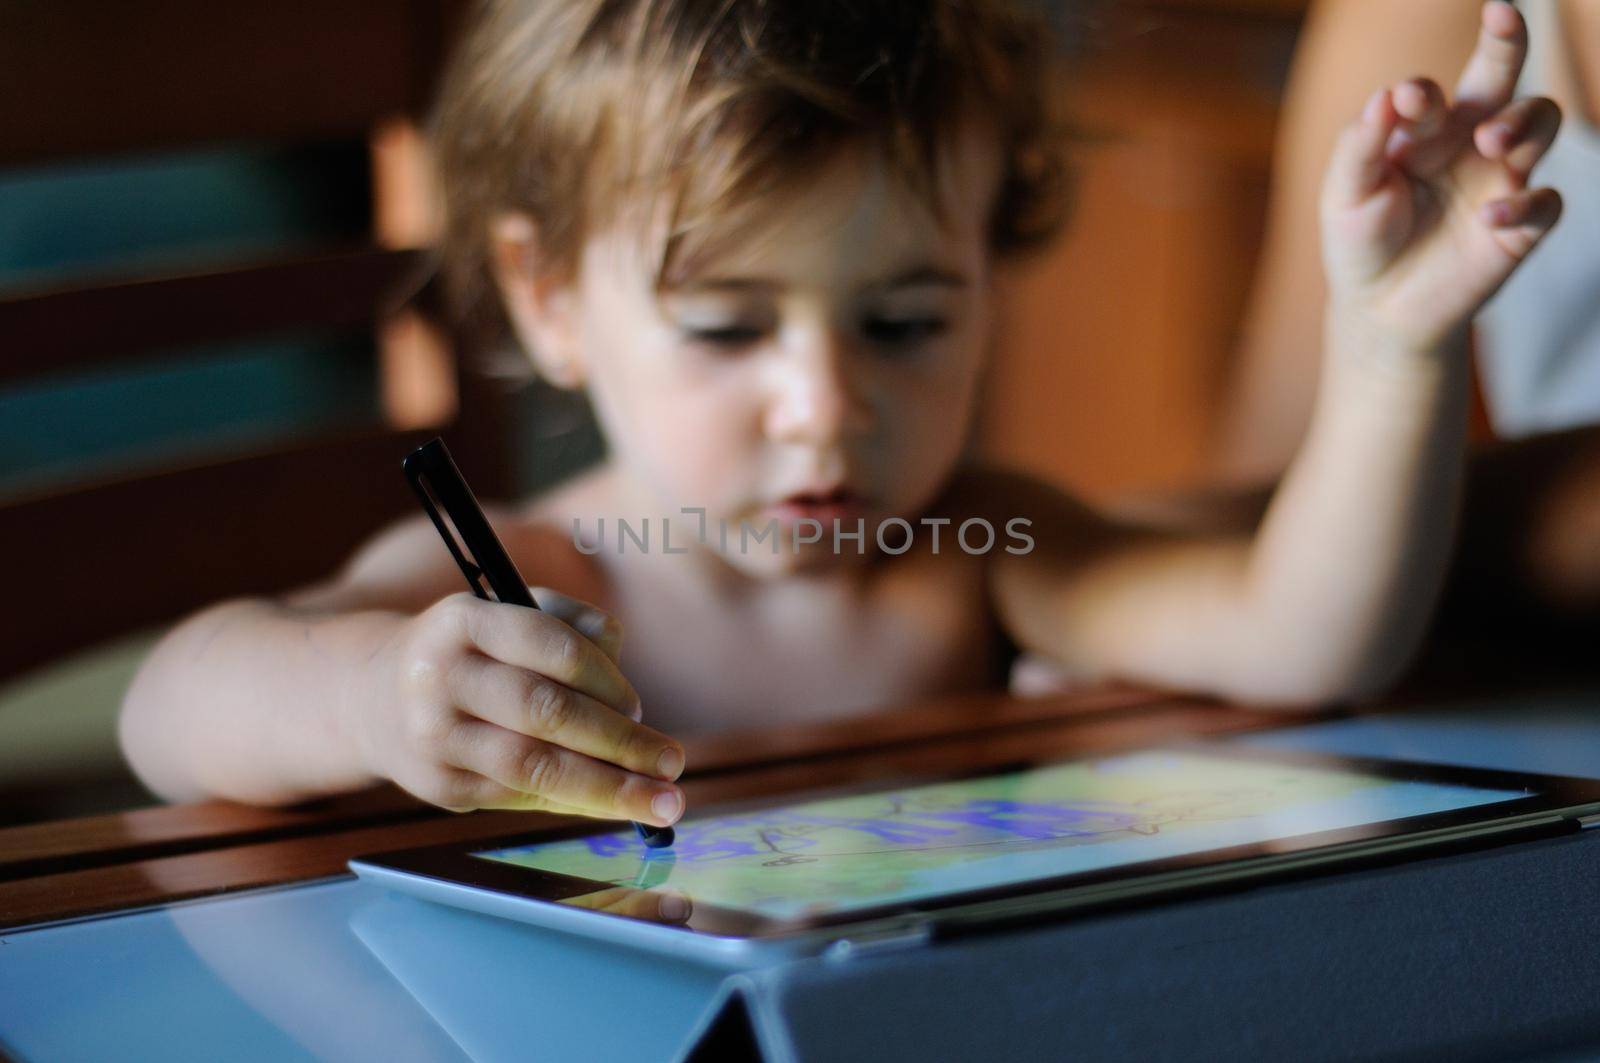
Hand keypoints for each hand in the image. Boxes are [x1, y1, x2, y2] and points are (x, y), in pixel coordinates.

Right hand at [359, 587, 685, 823]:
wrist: (371, 697)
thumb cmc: (469, 651)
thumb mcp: (507, 615)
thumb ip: (572, 629)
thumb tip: (625, 681)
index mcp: (462, 621)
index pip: (551, 648)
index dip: (606, 680)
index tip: (640, 707)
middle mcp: (441, 678)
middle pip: (546, 713)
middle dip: (620, 743)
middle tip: (673, 764)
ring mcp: (434, 737)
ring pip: (534, 768)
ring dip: (608, 788)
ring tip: (661, 803)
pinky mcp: (437, 787)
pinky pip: (518, 796)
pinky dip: (571, 799)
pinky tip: (607, 800)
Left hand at [1320, 1, 1562, 350]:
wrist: (1378, 309)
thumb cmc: (1360, 241)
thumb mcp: (1345, 195)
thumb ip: (1360, 146)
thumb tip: (1387, 95)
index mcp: (1423, 130)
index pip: (1431, 92)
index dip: (1421, 92)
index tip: (1407, 101)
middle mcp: (1468, 142)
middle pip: (1501, 78)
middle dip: (1507, 40)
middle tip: (1503, 16)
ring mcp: (1499, 178)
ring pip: (1540, 123)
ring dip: (1523, 121)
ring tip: (1492, 140)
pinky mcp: (1521, 226)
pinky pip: (1545, 202)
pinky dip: (1525, 203)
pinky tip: (1491, 216)